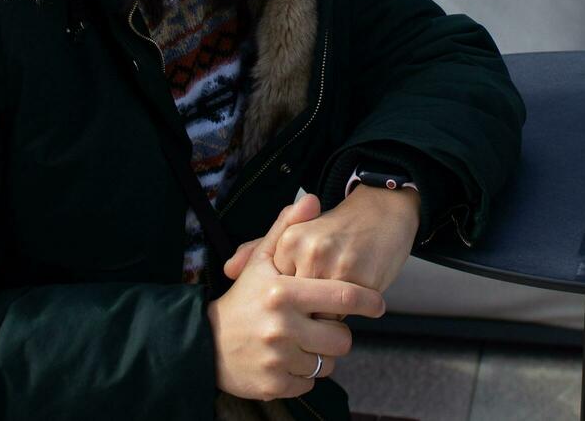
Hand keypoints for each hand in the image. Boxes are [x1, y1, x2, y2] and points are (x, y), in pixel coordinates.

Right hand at [206, 194, 385, 400]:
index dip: (368, 302)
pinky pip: (311, 382)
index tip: (378, 304)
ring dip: (321, 355)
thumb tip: (312, 199)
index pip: (344, 297)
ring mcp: (278, 357)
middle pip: (342, 337)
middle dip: (338, 332)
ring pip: (328, 363)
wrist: (206, 343)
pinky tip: (289, 360)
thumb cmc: (242, 300)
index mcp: (283, 292)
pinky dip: (305, 374)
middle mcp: (282, 326)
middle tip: (325, 327)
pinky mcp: (274, 384)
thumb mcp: (262, 261)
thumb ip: (287, 229)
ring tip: (303, 342)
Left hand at [224, 186, 419, 295]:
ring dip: (326, 314)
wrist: (382, 212)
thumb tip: (228, 269)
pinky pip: (345, 312)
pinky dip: (347, 312)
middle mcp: (309, 252)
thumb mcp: (297, 233)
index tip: (293, 296)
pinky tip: (352, 295)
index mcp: (289, 241)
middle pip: (296, 306)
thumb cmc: (337, 228)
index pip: (275, 290)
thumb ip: (260, 251)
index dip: (285, 300)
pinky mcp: (360, 277)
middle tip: (314, 302)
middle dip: (305, 311)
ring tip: (333, 299)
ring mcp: (335, 265)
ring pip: (321, 314)